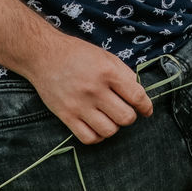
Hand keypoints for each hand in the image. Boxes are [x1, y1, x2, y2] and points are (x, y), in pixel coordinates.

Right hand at [23, 35, 153, 144]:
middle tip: (125, 110)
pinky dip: (98, 136)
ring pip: (109, 130)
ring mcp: (79, 105)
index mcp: (108, 72)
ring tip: (110, 117)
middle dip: (130, 116)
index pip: (136, 97)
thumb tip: (138, 93)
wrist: (44, 55)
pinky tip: (97, 126)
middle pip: (125, 118)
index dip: (146, 106)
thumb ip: (124, 73)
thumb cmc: (78, 54)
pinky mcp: (66, 116)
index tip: (147, 110)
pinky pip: (88, 138)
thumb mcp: (106, 56)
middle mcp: (95, 90)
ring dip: (114, 126)